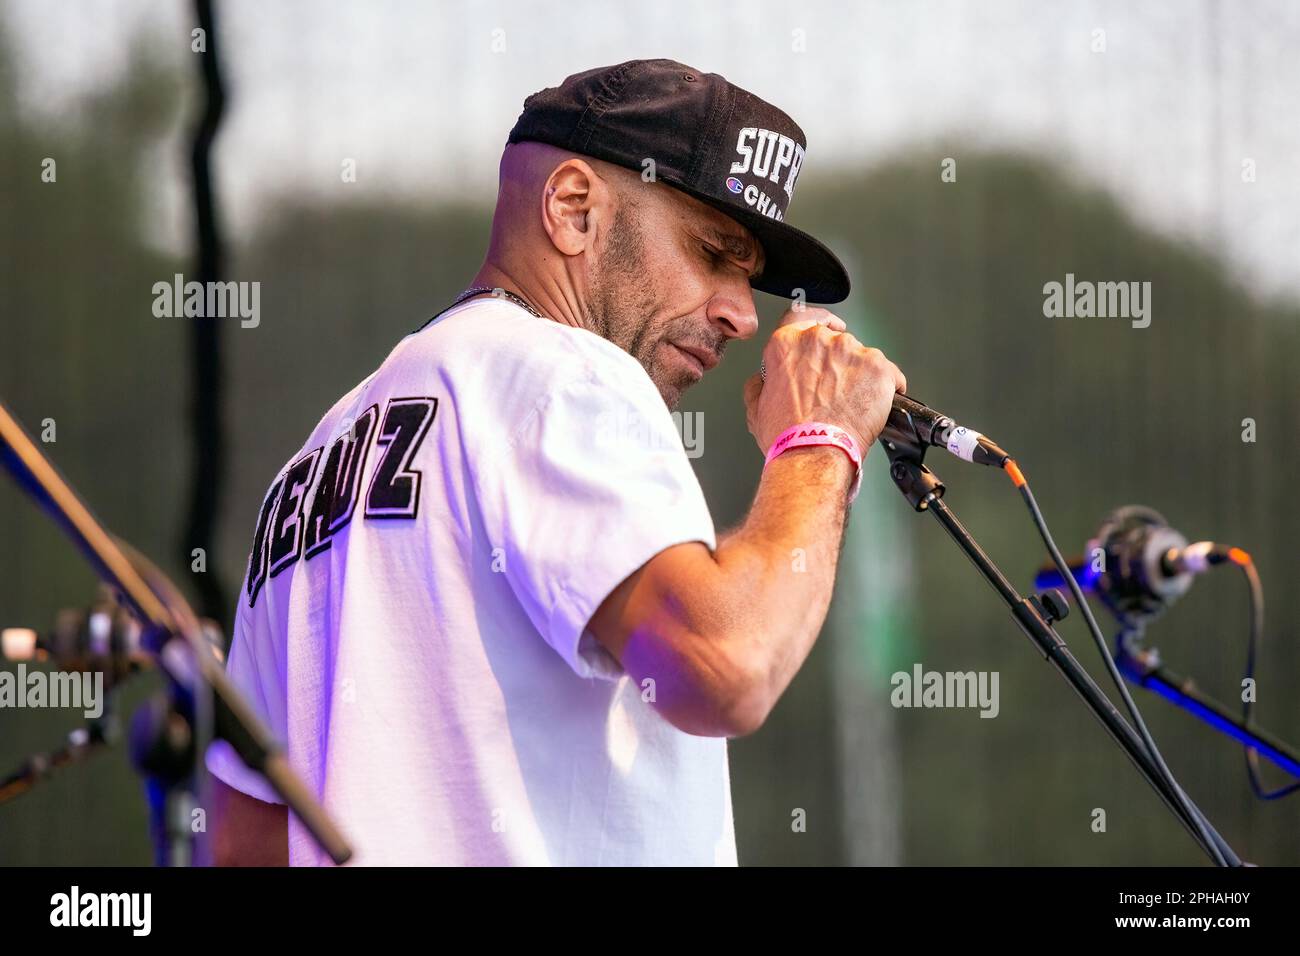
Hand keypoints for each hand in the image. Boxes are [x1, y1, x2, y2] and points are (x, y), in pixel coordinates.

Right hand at [743, 306, 906, 455]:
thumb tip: (762, 381)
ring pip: (862, 358)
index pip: (803, 316)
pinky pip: (889, 374)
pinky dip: (886, 389)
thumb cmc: (788, 435)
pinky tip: (875, 407)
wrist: (814, 453)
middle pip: (836, 341)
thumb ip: (760, 384)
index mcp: (786, 344)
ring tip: (853, 405)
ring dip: (860, 377)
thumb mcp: (756, 408)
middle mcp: (819, 340)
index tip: (830, 325)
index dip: (820, 321)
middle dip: (838, 362)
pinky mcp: (878, 368)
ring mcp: (851, 351)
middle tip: (835, 390)